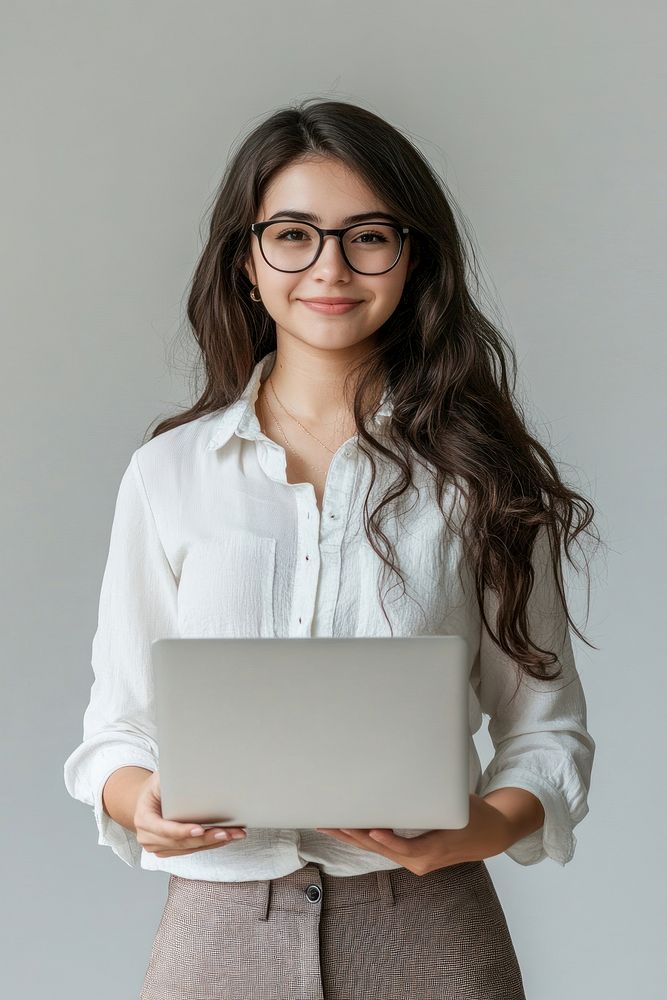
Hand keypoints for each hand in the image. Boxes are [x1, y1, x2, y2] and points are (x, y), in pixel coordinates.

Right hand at [134, 771, 246, 857]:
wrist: (145, 801)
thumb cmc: (154, 788)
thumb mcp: (159, 779)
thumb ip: (172, 779)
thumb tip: (194, 771)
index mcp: (143, 819)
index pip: (164, 829)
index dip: (182, 830)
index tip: (200, 828)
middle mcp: (148, 838)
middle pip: (181, 842)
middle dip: (206, 838)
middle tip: (226, 832)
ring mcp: (158, 847)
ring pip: (190, 848)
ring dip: (213, 842)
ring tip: (233, 834)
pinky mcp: (169, 851)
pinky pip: (192, 850)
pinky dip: (210, 844)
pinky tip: (225, 837)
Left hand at [315, 794, 518, 875]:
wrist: (488, 836)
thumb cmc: (472, 815)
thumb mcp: (459, 804)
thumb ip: (436, 798)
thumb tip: (414, 777)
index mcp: (434, 849)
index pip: (406, 848)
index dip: (388, 840)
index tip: (372, 830)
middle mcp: (420, 861)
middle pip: (381, 849)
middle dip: (353, 835)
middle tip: (329, 821)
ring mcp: (413, 862)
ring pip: (377, 849)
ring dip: (351, 836)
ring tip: (326, 824)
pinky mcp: (409, 857)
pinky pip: (382, 848)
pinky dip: (362, 837)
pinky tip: (344, 828)